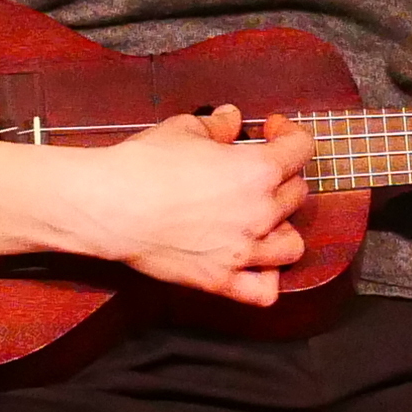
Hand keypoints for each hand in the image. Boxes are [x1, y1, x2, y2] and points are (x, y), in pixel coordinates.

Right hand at [0, 106, 314, 304]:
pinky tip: (253, 264)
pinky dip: (266, 279)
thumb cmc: (142, 166)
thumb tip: (231, 119)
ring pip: (293, 245)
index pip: (301, 149)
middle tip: (254, 172)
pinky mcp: (220, 280)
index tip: (273, 131)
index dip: (290, 134)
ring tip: (260, 219)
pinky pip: (264, 291)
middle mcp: (260, 213)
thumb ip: (217, 124)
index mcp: (257, 171)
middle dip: (281, 177)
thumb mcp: (183, 129)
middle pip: (297, 194)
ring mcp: (244, 251)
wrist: (110, 206)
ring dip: (282, 229)